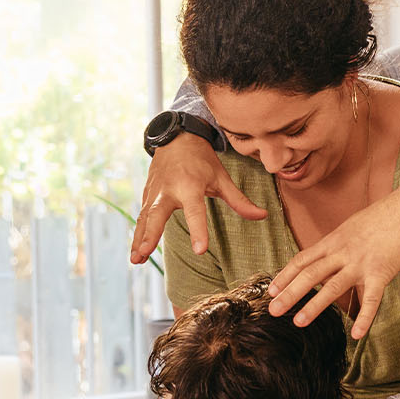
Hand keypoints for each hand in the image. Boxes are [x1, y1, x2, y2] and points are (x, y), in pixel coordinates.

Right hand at [130, 135, 267, 264]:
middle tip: (144, 253)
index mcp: (190, 186)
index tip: (200, 250)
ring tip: (136, 260)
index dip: (198, 231)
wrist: (177, 138)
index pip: (196, 211)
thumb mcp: (222, 178)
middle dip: (150, 235)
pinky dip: (138, 234)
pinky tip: (137, 252)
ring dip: (139, 239)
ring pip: (144, 218)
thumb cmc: (202, 160)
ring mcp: (155, 192)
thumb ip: (239, 200)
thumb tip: (263, 216)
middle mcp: (169, 190)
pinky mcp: (148, 195)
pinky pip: (142, 217)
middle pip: (157, 215)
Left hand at [266, 183, 399, 335]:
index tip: (271, 291)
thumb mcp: (348, 229)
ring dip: (314, 306)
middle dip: (289, 293)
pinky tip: (357, 334)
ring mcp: (360, 263)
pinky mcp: (381, 272)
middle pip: (310, 274)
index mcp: (332, 242)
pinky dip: (364, 317)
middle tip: (273, 311)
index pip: (302, 260)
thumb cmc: (378, 221)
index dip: (285, 276)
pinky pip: (371, 299)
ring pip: (333, 287)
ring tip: (298, 322)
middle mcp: (342, 253)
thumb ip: (333, 246)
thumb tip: (319, 260)